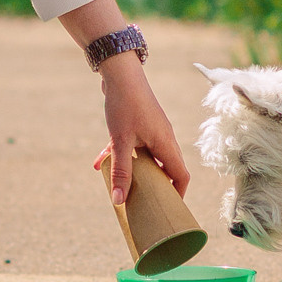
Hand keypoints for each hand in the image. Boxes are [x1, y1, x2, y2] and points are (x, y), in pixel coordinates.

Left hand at [96, 55, 189, 206]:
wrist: (120, 72)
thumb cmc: (125, 104)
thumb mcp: (120, 142)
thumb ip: (121, 171)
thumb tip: (119, 201)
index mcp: (166, 145)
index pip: (181, 176)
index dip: (177, 195)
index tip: (166, 209)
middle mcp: (163, 139)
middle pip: (165, 169)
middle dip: (154, 186)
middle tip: (142, 202)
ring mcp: (152, 131)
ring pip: (146, 158)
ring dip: (133, 171)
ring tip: (119, 185)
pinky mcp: (140, 124)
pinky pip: (133, 146)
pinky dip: (120, 155)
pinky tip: (100, 161)